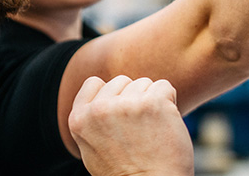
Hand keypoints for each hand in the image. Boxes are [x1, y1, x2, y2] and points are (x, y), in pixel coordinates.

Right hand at [68, 76, 193, 175]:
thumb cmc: (125, 172)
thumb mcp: (92, 147)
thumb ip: (92, 119)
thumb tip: (102, 96)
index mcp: (79, 119)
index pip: (94, 83)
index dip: (111, 96)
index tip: (120, 118)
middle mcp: (99, 109)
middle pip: (122, 81)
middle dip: (132, 98)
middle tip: (138, 129)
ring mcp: (126, 105)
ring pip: (144, 83)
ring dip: (152, 101)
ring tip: (151, 130)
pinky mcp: (153, 103)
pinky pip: (165, 87)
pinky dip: (169, 101)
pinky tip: (165, 124)